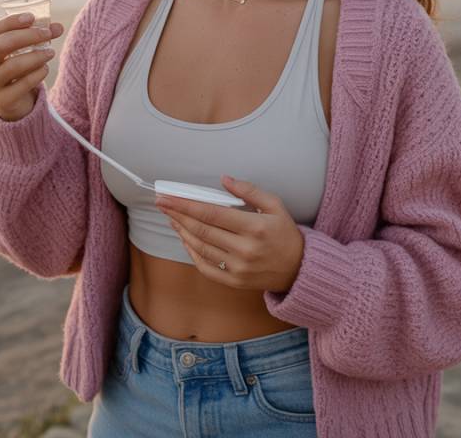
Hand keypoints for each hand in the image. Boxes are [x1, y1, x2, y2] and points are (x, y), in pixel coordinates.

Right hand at [0, 14, 63, 121]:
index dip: (11, 22)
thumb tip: (58, 27)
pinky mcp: (1, 101)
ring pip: (12, 66)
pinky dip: (37, 74)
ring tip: (51, 52)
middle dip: (26, 36)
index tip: (32, 17)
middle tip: (47, 33)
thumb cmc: (18, 70)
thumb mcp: (23, 52)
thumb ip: (38, 37)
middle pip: (0, 45)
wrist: (14, 102)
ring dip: (35, 56)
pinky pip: (22, 84)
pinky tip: (45, 69)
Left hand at [155, 175, 304, 292]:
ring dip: (182, 232)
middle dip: (178, 215)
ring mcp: (238, 268)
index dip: (186, 205)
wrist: (298, 269)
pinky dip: (192, 253)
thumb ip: (249, 191)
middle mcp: (245, 249)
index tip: (168, 197)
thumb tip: (224, 179)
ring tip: (172, 218)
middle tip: (162, 204)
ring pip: (200, 248)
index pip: (212, 213)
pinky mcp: (234, 282)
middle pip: (202, 230)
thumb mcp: (275, 205)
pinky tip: (185, 239)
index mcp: (254, 227)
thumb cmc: (285, 233)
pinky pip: (206, 267)